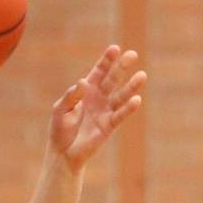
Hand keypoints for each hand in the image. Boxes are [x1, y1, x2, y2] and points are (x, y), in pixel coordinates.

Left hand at [48, 45, 146, 170]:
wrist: (63, 153)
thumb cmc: (60, 129)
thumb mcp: (60, 109)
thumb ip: (71, 96)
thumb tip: (83, 82)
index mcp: (86, 90)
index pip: (99, 71)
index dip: (107, 60)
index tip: (115, 49)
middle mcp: (99, 98)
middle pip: (112, 79)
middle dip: (121, 67)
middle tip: (133, 55)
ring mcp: (105, 111)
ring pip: (120, 96)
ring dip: (131, 86)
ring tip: (142, 76)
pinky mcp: (109, 126)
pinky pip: (120, 115)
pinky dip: (128, 108)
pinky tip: (136, 100)